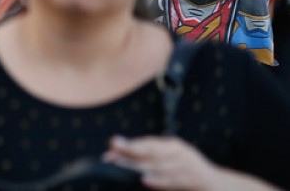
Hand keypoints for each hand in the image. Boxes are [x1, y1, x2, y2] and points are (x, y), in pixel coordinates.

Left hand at [102, 135, 232, 190]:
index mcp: (174, 145)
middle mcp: (180, 153)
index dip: (129, 145)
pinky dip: (158, 180)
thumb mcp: (171, 160)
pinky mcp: (192, 180)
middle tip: (111, 152)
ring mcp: (187, 166)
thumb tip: (116, 152)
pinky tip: (144, 180)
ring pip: (159, 166)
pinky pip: (172, 181)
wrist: (218, 186)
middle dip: (130, 151)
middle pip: (151, 152)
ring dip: (139, 166)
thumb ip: (148, 156)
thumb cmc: (187, 172)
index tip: (111, 145)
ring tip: (123, 165)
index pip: (148, 143)